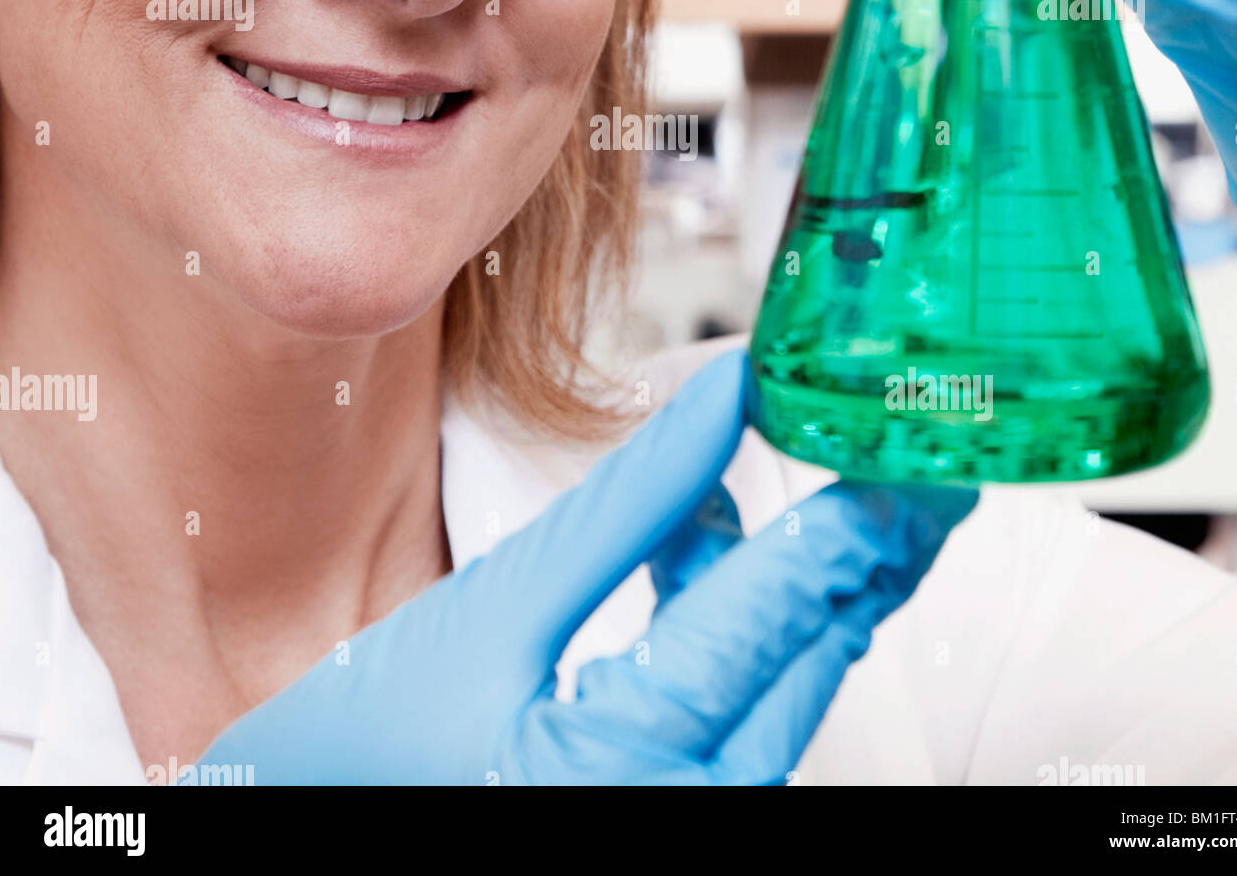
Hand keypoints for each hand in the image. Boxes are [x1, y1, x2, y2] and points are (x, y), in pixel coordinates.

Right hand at [199, 350, 975, 783]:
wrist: (320, 829)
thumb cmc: (363, 759)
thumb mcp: (490, 615)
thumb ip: (620, 511)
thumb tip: (716, 408)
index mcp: (642, 757)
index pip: (792, 603)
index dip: (860, 506)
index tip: (909, 445)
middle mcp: (691, 805)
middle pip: (818, 648)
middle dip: (870, 543)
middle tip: (916, 464)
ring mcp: (689, 814)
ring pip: (789, 680)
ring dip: (809, 580)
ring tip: (824, 485)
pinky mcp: (672, 804)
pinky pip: (743, 709)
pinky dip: (747, 624)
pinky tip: (717, 550)